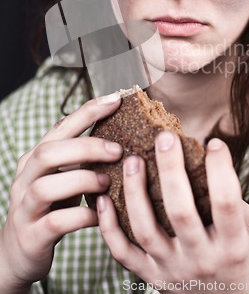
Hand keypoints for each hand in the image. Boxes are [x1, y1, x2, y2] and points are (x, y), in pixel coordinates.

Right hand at [0, 93, 121, 291]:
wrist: (19, 253)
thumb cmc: (51, 207)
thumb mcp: (63, 177)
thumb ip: (81, 158)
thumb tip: (123, 135)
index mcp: (35, 159)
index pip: (60, 127)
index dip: (87, 111)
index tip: (116, 100)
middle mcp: (25, 178)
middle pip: (48, 152)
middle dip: (86, 147)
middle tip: (118, 151)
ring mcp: (25, 207)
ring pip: (47, 186)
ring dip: (83, 181)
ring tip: (108, 183)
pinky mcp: (32, 235)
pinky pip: (56, 222)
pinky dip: (83, 216)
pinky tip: (102, 215)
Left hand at [97, 134, 248, 293]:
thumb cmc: (244, 258)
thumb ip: (235, 199)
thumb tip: (204, 156)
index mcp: (233, 246)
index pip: (226, 203)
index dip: (220, 170)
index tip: (214, 143)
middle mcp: (201, 260)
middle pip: (180, 211)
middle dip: (171, 170)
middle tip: (165, 137)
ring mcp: (171, 270)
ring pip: (145, 229)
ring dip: (135, 192)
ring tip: (132, 160)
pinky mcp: (150, 276)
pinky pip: (122, 251)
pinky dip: (108, 225)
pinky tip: (104, 197)